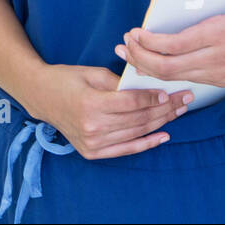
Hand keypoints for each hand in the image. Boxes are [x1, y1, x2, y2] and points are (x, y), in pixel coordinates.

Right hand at [25, 63, 190, 158]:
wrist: (41, 96)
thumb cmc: (66, 79)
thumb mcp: (91, 73)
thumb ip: (119, 81)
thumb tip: (147, 85)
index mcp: (91, 103)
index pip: (131, 103)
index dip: (152, 97)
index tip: (169, 91)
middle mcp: (92, 126)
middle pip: (138, 119)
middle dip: (164, 108)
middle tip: (183, 100)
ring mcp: (92, 142)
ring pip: (136, 133)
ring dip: (160, 123)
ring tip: (178, 113)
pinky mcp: (92, 151)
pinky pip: (126, 149)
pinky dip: (146, 144)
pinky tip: (163, 136)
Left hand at [117, 0, 224, 87]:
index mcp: (223, 36)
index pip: (174, 46)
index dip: (148, 42)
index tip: (134, 32)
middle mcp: (216, 58)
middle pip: (166, 67)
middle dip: (139, 57)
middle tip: (123, 44)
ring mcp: (219, 73)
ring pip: (174, 77)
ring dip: (149, 67)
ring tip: (131, 54)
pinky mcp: (223, 79)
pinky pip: (187, 79)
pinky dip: (166, 74)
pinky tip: (156, 66)